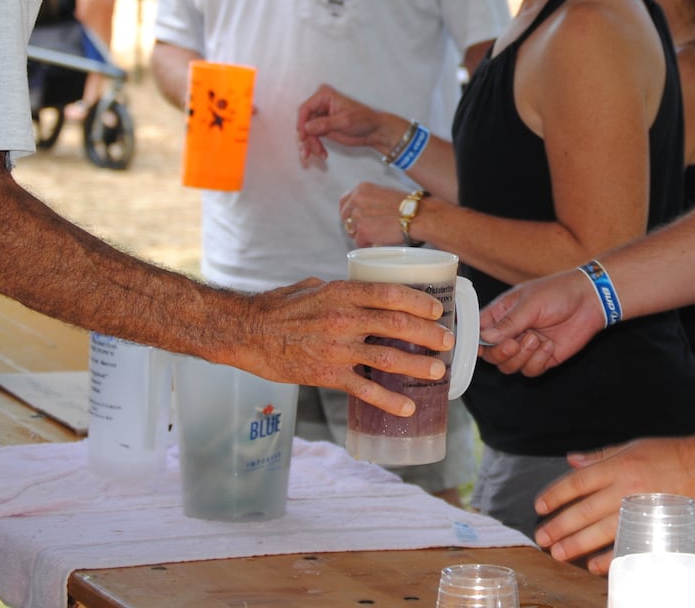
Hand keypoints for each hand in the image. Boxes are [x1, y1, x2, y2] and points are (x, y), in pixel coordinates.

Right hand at [242, 278, 452, 417]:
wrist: (246, 333)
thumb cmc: (277, 308)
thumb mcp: (310, 287)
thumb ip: (337, 289)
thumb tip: (356, 289)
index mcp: (342, 293)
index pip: (390, 293)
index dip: (419, 301)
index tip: (437, 309)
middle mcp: (343, 318)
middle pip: (398, 324)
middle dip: (428, 334)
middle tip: (447, 341)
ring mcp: (336, 348)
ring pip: (388, 357)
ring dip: (418, 365)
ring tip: (438, 371)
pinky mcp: (327, 375)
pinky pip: (364, 389)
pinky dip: (389, 400)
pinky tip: (407, 407)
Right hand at [296, 84, 389, 165]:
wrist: (375, 131)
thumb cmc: (364, 120)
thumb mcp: (345, 121)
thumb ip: (325, 124)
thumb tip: (306, 127)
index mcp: (324, 96)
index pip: (305, 109)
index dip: (301, 124)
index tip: (303, 137)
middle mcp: (320, 105)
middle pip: (304, 123)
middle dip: (306, 138)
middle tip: (309, 151)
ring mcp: (320, 117)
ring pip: (307, 132)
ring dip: (310, 145)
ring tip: (319, 154)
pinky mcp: (323, 128)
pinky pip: (312, 138)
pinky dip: (315, 147)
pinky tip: (322, 154)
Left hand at [338, 182, 412, 246]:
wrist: (418, 215)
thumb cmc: (408, 205)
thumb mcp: (383, 193)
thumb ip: (369, 200)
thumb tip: (363, 211)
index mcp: (361, 188)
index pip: (344, 201)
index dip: (348, 212)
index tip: (353, 218)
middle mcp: (356, 200)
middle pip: (345, 217)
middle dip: (353, 225)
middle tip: (365, 230)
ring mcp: (358, 216)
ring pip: (352, 231)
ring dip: (362, 235)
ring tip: (377, 235)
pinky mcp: (363, 231)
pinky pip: (359, 242)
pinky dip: (367, 244)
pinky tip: (378, 241)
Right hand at [478, 269, 604, 375]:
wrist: (589, 300)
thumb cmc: (558, 292)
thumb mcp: (530, 303)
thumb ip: (508, 323)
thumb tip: (485, 338)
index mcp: (501, 315)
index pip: (478, 333)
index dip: (475, 343)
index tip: (480, 347)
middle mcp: (511, 333)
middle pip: (492, 355)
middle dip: (501, 353)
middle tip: (515, 342)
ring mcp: (526, 347)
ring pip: (509, 367)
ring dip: (522, 356)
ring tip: (537, 338)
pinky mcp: (542, 358)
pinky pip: (530, 370)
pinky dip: (538, 360)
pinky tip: (549, 344)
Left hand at [535, 436, 694, 573]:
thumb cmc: (668, 453)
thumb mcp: (631, 446)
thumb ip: (600, 456)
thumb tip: (571, 461)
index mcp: (619, 465)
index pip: (578, 482)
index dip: (556, 495)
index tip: (540, 506)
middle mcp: (627, 487)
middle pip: (585, 510)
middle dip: (560, 525)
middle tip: (541, 537)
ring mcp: (641, 510)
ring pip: (602, 531)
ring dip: (577, 544)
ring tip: (558, 553)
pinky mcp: (655, 526)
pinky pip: (627, 546)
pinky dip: (610, 557)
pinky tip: (593, 565)